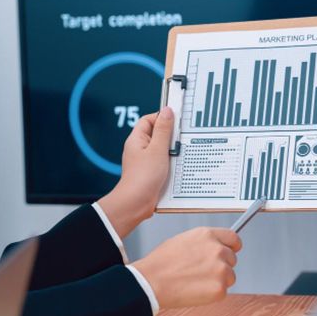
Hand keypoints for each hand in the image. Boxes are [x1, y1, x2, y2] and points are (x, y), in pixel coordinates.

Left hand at [96, 107, 173, 238]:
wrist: (135, 204)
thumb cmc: (142, 178)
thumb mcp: (157, 150)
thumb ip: (163, 130)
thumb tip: (167, 112)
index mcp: (137, 139)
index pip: (149, 119)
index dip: (162, 117)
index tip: (176, 119)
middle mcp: (139, 149)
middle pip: (157, 134)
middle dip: (170, 136)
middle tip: (181, 138)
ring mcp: (145, 161)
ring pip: (162, 149)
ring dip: (172, 151)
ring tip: (180, 154)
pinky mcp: (151, 172)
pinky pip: (164, 162)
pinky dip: (172, 163)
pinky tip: (179, 166)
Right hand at [132, 227, 241, 309]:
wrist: (152, 281)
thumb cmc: (161, 262)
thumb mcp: (183, 240)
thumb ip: (203, 243)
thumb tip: (211, 248)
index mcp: (207, 235)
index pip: (234, 238)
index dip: (232, 246)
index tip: (231, 251)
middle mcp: (217, 249)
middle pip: (232, 259)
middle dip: (221, 266)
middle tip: (202, 272)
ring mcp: (220, 269)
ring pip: (229, 277)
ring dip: (218, 280)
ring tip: (196, 281)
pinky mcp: (219, 288)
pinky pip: (222, 292)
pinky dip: (212, 294)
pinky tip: (196, 290)